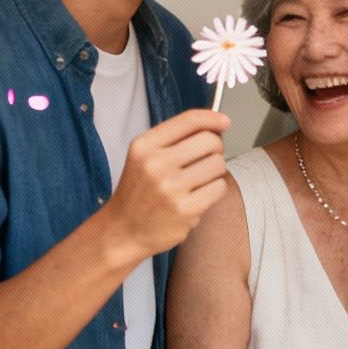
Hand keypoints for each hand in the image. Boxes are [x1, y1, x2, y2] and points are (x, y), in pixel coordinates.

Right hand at [103, 109, 230, 258]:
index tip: (223, 121)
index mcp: (144, 146)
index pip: (189, 120)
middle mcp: (155, 164)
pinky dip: (214, 190)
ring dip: (214, 171)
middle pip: (209, 141)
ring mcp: (170, 188)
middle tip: (206, 158)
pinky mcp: (185, 209)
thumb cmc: (138, 192)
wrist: (124, 230)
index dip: (212, 118)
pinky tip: (198, 194)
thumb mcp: (144, 156)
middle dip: (215, 148)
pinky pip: (219, 188)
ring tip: (199, 179)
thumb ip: (175, 138)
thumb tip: (216, 125)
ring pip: (217, 164)